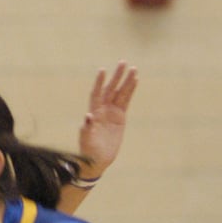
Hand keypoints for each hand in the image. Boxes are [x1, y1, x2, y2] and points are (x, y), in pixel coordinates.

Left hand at [78, 61, 137, 175]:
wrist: (97, 160)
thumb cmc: (88, 150)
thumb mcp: (86, 140)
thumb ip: (86, 128)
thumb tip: (87, 116)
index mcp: (93, 113)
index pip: (96, 94)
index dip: (99, 82)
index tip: (102, 70)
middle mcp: (102, 110)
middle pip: (110, 89)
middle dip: (116, 76)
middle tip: (123, 62)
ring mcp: (112, 112)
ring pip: (120, 93)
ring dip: (126, 81)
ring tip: (134, 69)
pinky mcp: (120, 117)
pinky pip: (126, 101)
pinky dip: (130, 91)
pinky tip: (135, 81)